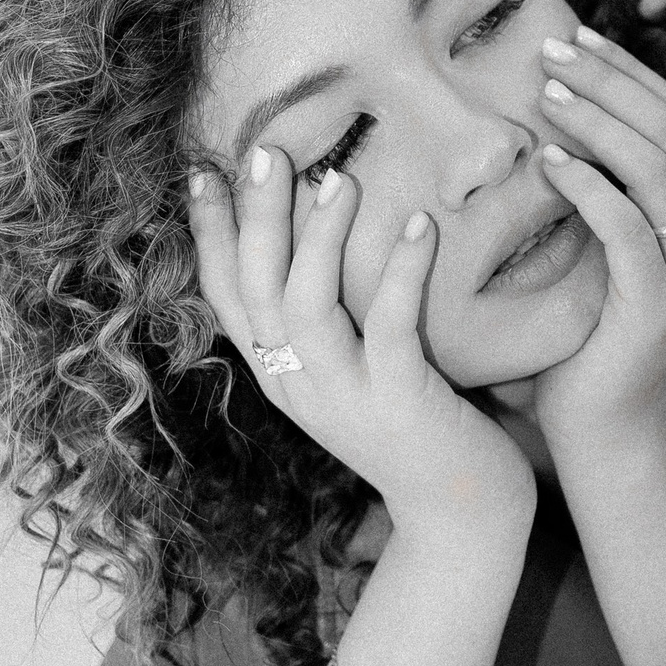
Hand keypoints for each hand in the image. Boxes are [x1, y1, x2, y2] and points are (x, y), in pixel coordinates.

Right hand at [189, 147, 536, 540]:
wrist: (461, 514)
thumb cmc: (416, 425)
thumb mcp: (354, 370)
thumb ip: (330, 320)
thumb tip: (317, 238)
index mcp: (281, 374)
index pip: (226, 298)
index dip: (210, 235)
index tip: (204, 171)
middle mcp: (298, 386)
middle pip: (256, 291)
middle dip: (255, 218)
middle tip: (267, 151)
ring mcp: (344, 396)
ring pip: (305, 308)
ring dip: (320, 238)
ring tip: (342, 178)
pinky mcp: (399, 401)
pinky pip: (390, 327)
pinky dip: (401, 272)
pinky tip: (420, 225)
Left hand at [517, 28, 665, 451]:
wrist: (605, 417)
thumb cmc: (599, 318)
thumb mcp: (619, 234)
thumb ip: (617, 175)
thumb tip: (572, 90)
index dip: (630, 71)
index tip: (577, 39)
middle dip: (610, 81)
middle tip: (552, 51)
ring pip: (653, 167)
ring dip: (596, 121)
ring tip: (546, 93)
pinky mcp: (660, 300)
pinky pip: (625, 224)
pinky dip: (586, 183)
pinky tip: (548, 159)